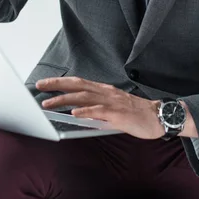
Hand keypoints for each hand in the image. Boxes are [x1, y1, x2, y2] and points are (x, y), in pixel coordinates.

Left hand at [36, 76, 164, 139]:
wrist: (159, 117)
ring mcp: (112, 102)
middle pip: (77, 85)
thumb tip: (77, 114)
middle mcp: (106, 92)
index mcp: (104, 90)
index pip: (78, 82)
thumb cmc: (136, 114)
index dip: (60, 82)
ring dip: (64, 99)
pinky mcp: (118, 114)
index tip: (44, 83)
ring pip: (84, 97)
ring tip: (48, 104)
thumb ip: (96, 110)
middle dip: (56, 85)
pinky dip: (85, 111)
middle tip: (39, 86)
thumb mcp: (113, 108)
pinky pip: (99, 111)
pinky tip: (74, 113)